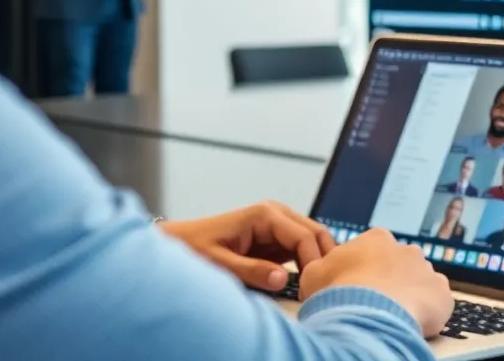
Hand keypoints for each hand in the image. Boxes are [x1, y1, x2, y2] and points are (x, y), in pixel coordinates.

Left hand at [158, 201, 335, 291]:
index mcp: (265, 214)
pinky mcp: (276, 237)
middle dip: (323, 259)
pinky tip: (308, 282)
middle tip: (321, 288)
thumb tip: (283, 278)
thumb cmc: (195, 249)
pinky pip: (302, 247)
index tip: (312, 289)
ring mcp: (278, 224)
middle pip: (316, 233)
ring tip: (317, 287)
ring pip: (313, 239)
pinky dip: (309, 262)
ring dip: (318, 260)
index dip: (313, 263)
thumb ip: (251, 271)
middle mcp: (276, 213)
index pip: (305, 237)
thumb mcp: (220, 263)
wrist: (180, 242)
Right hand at [299, 228, 453, 337]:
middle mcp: (405, 249)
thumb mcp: (313, 273)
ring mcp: (427, 270)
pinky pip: (437, 301)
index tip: (359, 285)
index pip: (374, 249)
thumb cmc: (338, 291)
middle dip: (391, 279)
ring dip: (409, 294)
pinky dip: (428, 311)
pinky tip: (411, 320)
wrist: (368, 314)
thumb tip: (320, 272)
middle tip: (376, 301)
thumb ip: (321, 267)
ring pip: (419, 281)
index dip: (366, 268)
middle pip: (399, 263)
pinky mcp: (443, 293)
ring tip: (393, 314)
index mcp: (376, 238)